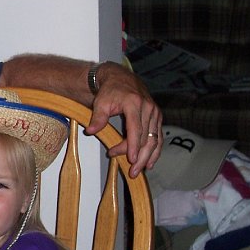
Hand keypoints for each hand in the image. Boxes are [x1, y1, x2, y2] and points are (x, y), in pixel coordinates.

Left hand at [84, 62, 162, 176]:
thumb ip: (97, 118)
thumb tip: (91, 132)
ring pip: (155, 139)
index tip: (130, 160)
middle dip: (140, 156)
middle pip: (147, 138)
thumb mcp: (100, 102)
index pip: (136, 130)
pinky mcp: (157, 116)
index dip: (133, 146)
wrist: (120, 78)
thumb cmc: (109, 91)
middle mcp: (148, 108)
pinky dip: (155, 150)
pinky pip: (158, 136)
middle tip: (133, 171)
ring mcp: (155, 112)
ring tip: (140, 170)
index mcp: (134, 104)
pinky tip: (150, 161)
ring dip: (148, 156)